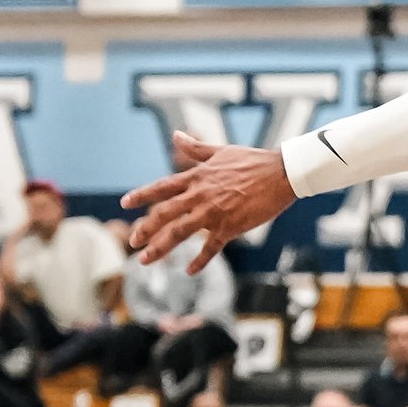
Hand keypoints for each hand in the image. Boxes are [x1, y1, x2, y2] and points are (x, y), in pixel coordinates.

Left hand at [120, 133, 294, 269]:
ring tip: (145, 260)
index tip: (125, 204)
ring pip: (179, 232)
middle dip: (145, 229)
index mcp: (197, 177)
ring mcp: (214, 212)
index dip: (141, 195)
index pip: (161, 187)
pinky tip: (190, 271)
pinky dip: (200, 260)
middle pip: (163, 214)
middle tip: (132, 242)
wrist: (282, 173)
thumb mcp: (221, 151)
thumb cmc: (253, 160)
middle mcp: (200, 195)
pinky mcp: (231, 227)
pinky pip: (211, 247)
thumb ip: (195, 148)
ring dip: (160, 248)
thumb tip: (176, 135)